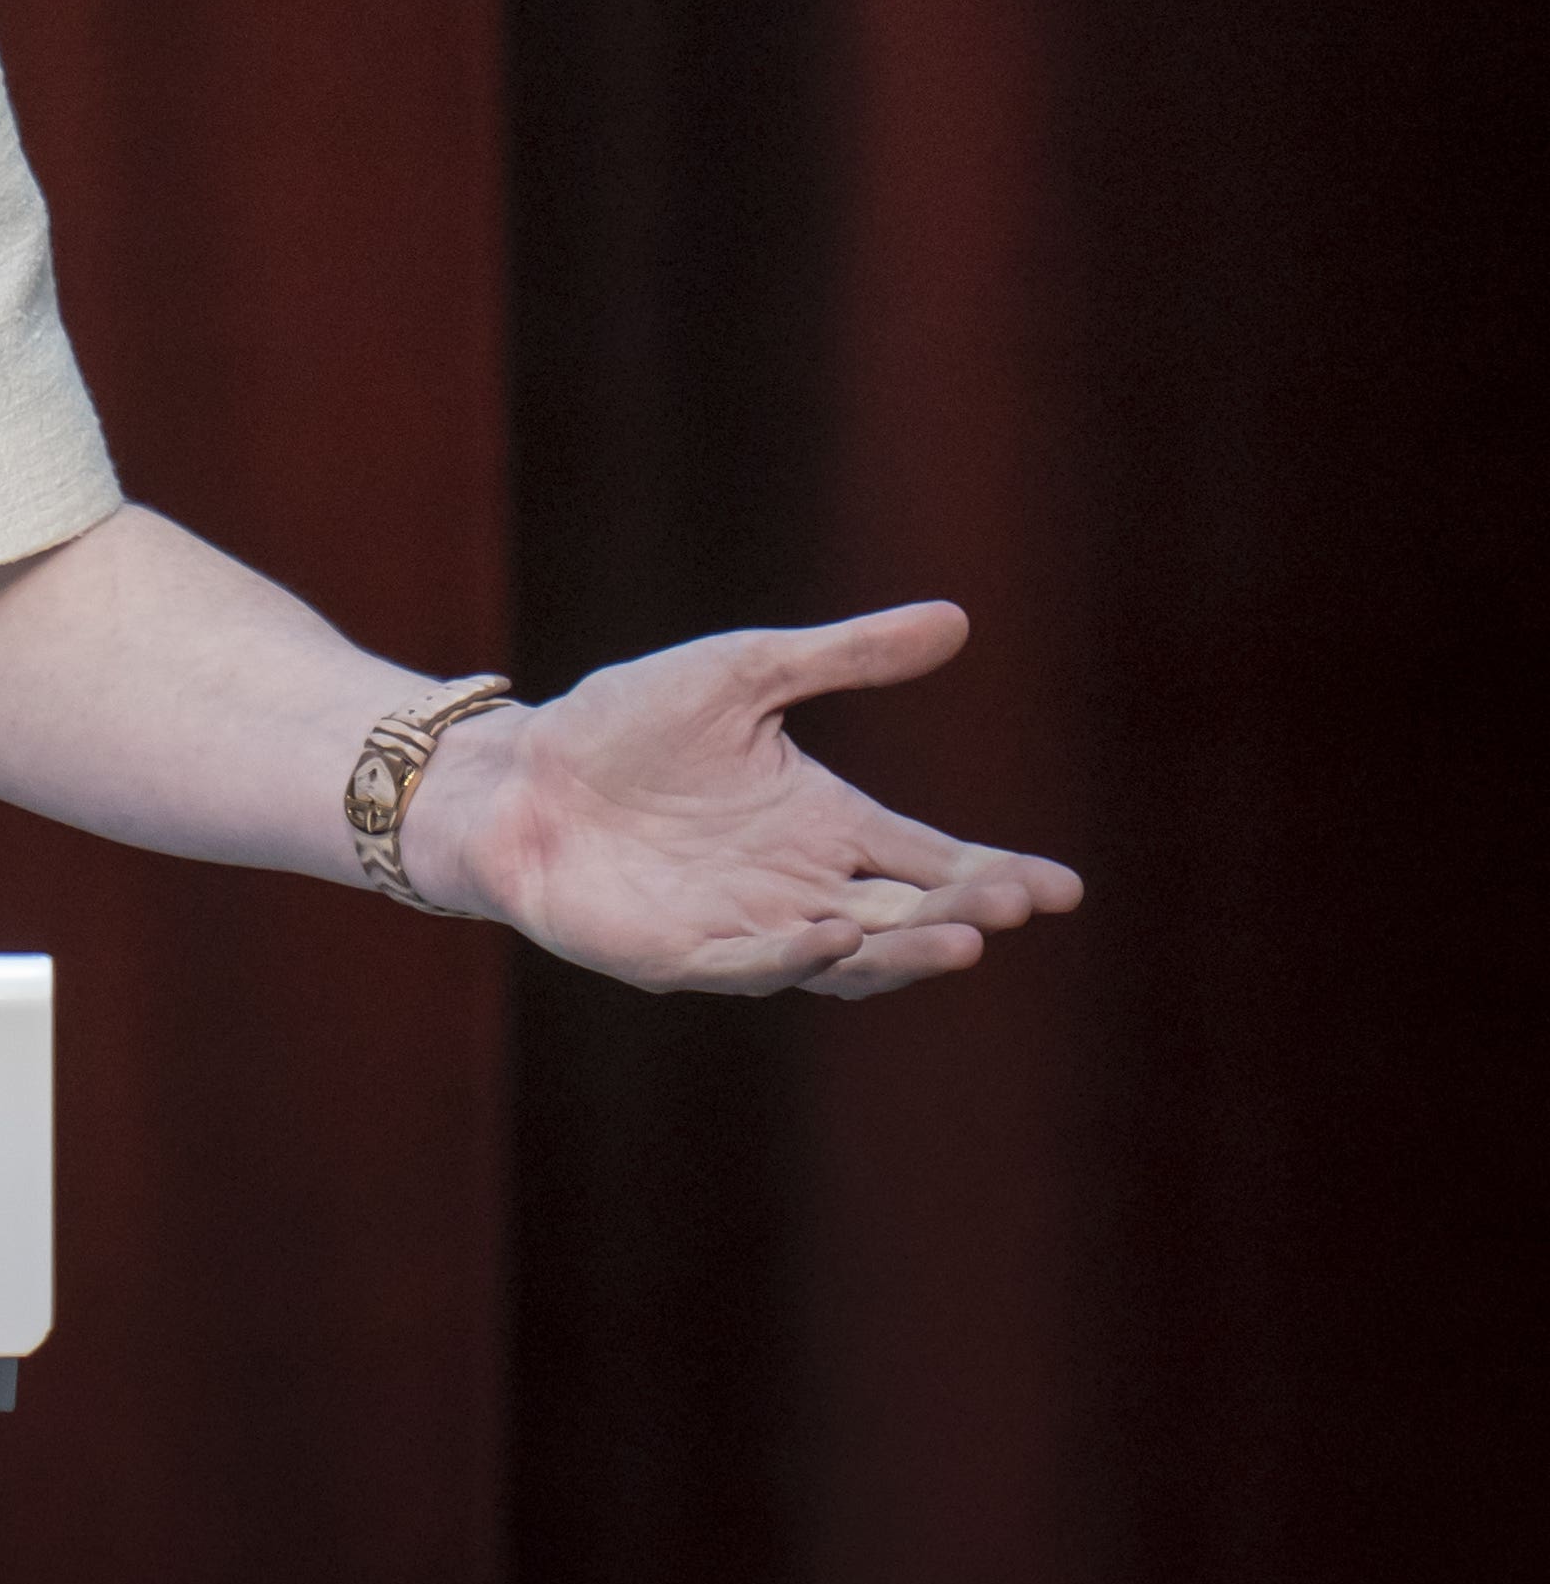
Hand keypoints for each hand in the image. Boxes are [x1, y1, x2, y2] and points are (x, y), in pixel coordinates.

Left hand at [412, 602, 1082, 998]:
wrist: (519, 769)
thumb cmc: (627, 721)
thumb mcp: (746, 673)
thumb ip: (844, 657)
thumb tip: (954, 618)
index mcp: (826, 826)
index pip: (933, 860)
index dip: (1000, 877)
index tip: (1064, 888)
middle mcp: (800, 887)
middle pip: (906, 917)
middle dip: (963, 914)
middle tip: (1011, 903)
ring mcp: (745, 929)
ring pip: (846, 959)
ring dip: (901, 952)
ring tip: (959, 935)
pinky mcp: (678, 955)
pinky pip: (748, 966)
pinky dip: (792, 955)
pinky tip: (829, 935)